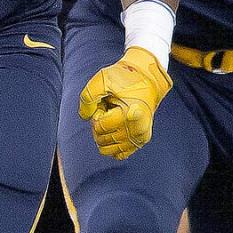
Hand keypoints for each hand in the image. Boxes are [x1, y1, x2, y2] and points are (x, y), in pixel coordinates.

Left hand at [78, 45, 171, 160]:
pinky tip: (116, 129)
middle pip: (102, 138)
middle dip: (99, 124)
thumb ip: (87, 98)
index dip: (97, 114)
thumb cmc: (124, 78)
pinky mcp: (141, 141)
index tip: (105, 103)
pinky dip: (112, 145)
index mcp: (130, 114)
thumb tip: (85, 117)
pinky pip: (119, 154)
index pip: (100, 126)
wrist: (148, 79)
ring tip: (114, 118)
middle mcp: (138, 129)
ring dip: (105, 134)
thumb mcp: (101, 80)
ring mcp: (140, 137)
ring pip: (108, 149)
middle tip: (109, 109)